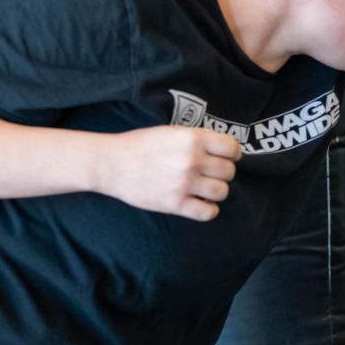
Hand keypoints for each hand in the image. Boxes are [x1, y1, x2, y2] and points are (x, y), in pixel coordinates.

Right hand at [94, 126, 242, 220]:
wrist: (111, 163)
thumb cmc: (140, 145)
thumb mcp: (172, 131)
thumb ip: (197, 139)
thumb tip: (223, 149)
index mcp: (192, 139)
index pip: (232, 148)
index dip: (232, 154)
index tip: (227, 157)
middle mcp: (192, 160)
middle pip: (229, 171)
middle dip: (223, 172)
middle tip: (211, 173)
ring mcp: (184, 183)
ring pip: (222, 192)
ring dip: (216, 191)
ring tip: (204, 188)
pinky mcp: (175, 204)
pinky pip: (208, 212)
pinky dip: (209, 209)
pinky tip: (200, 203)